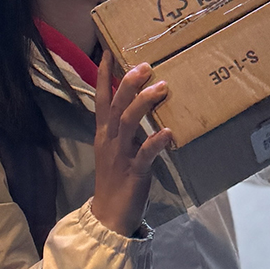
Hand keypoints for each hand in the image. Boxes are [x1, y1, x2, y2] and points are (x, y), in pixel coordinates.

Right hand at [89, 49, 173, 237]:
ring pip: (127, 123)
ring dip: (144, 103)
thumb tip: (139, 105)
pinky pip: (145, 153)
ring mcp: (121, 156)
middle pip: (115, 105)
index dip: (102, 76)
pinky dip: (156, 141)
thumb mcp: (115, 149)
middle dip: (128, 83)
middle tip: (145, 65)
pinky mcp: (134, 172)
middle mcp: (109, 140)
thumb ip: (124, 128)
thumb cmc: (116, 180)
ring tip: (162, 87)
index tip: (107, 52)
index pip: (100, 99)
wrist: (109, 216)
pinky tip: (169, 132)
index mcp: (104, 134)